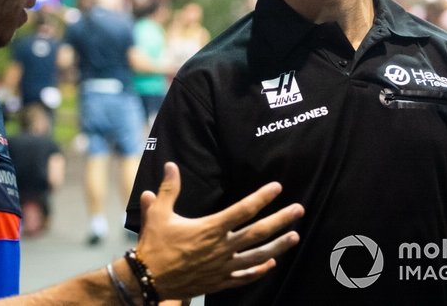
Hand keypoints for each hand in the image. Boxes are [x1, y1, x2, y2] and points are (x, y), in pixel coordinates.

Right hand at [136, 162, 303, 299]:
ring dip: (278, 246)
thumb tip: (171, 165)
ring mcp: (222, 267)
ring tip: (295, 237)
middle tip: (299, 210)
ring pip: (257, 256)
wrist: (147, 279)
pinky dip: (259, 271)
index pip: (243, 210)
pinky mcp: (219, 282)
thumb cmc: (154, 245)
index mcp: (210, 228)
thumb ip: (169, 189)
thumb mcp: (159, 213)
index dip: (262, 198)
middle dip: (281, 220)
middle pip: (258, 232)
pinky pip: (244, 277)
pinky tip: (270, 264)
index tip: (277, 188)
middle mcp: (221, 248)